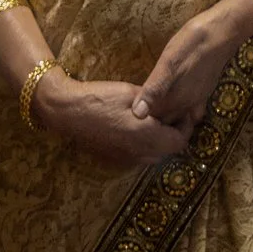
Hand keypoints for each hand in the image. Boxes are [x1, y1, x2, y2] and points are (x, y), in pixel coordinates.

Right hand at [39, 75, 191, 169]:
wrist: (67, 112)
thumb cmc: (99, 98)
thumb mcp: (131, 93)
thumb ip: (153, 102)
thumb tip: (168, 103)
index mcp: (146, 136)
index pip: (179, 141)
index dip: (186, 127)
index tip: (184, 113)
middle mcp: (138, 153)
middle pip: (168, 151)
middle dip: (174, 134)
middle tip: (172, 116)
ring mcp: (125, 158)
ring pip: (154, 156)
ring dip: (160, 142)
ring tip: (156, 122)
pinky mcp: (114, 159)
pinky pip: (139, 156)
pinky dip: (145, 146)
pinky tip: (137, 129)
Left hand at [131, 0, 252, 131]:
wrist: (222, 32)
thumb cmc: (192, 44)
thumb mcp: (168, 63)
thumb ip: (154, 90)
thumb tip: (138, 115)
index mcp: (174, 99)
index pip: (153, 121)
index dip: (139, 123)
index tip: (124, 120)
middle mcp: (186, 104)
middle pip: (165, 122)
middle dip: (151, 124)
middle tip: (133, 120)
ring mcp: (197, 99)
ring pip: (178, 118)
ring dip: (165, 120)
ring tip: (150, 116)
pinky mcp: (204, 91)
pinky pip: (191, 111)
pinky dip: (183, 114)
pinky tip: (175, 105)